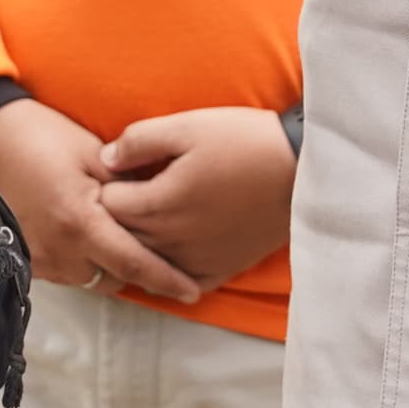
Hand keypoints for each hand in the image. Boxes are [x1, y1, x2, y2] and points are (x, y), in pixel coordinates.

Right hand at [0, 97, 200, 306]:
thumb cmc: (42, 136)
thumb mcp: (93, 153)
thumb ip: (129, 187)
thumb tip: (165, 205)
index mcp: (80, 223)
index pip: (134, 264)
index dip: (167, 280)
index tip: (193, 291)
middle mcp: (59, 250)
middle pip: (114, 279)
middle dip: (136, 270)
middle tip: (158, 252)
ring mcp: (38, 258)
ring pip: (89, 278)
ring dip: (106, 265)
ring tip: (118, 238)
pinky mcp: (24, 257)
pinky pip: (65, 271)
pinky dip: (81, 260)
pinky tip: (87, 237)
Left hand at [96, 108, 294, 289]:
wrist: (302, 169)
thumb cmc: (245, 141)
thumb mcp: (188, 126)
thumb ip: (139, 141)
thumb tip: (106, 159)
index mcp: (160, 204)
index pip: (107, 205)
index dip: (108, 184)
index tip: (122, 170)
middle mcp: (172, 241)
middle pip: (121, 237)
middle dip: (116, 216)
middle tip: (130, 190)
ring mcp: (196, 260)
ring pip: (146, 262)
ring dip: (139, 241)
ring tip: (149, 214)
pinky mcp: (220, 269)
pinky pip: (178, 282)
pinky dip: (167, 268)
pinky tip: (171, 246)